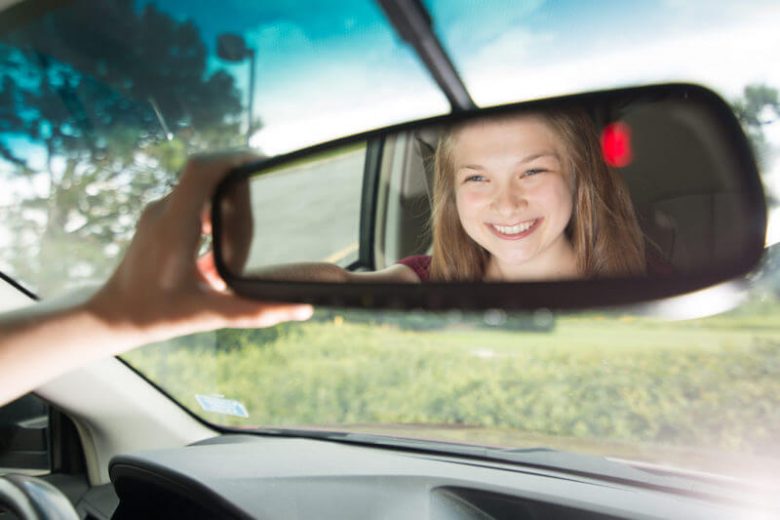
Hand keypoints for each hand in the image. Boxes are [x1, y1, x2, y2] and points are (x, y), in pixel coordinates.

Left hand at [88, 152, 312, 349]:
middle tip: (253, 229)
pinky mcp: (158, 219)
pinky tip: (219, 254)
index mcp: (174, 226)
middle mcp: (163, 211)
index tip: (261, 161)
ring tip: (236, 249)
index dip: (233, 157)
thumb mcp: (209, 315)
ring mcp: (157, 212)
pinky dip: (214, 218)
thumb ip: (256, 312)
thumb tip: (302, 310)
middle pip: (208, 178)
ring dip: (226, 209)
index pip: (202, 169)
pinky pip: (192, 203)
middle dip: (238, 194)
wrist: (112, 317)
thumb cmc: (156, 317)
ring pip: (201, 190)